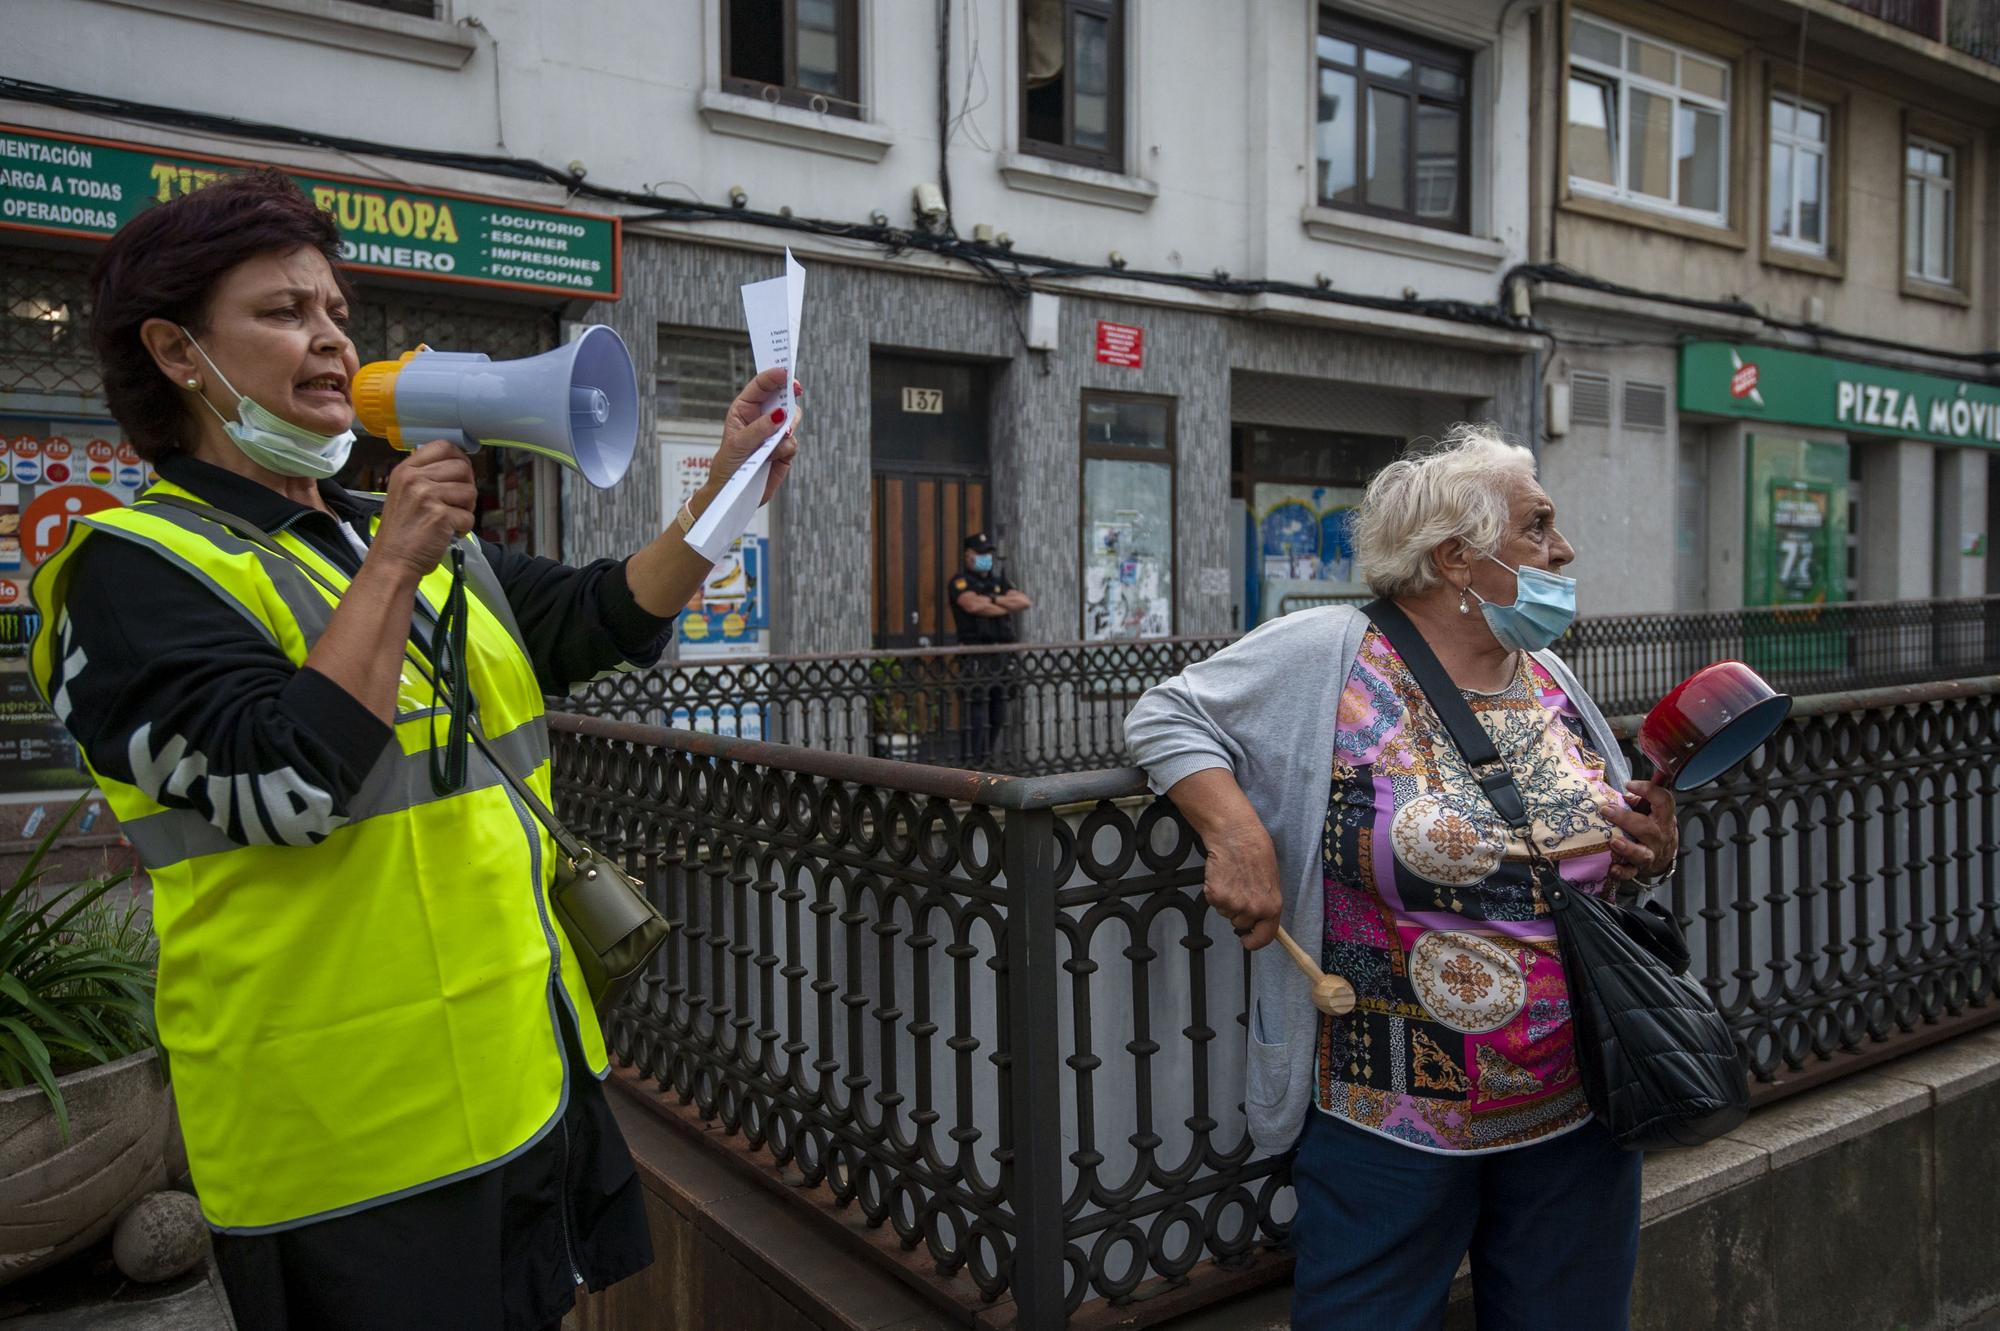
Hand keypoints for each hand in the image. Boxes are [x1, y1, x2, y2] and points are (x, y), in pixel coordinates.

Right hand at [368, 440, 476, 577]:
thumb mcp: (403, 492)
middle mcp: (415, 479)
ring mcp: (427, 496)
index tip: (460, 474)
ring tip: (449, 519)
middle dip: (466, 486)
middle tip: (455, 503)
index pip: (443, 446)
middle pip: (462, 467)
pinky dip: (463, 528)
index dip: (459, 458)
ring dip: (466, 508)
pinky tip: (447, 533)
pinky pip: (469, 516)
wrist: (392, 561)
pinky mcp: (441, 516)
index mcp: (406, 470)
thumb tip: (458, 465)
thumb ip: (424, 476)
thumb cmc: (402, 532)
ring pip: (470, 491)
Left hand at [710, 368, 801, 506]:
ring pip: (792, 419)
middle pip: (782, 397)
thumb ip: (759, 429)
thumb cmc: (728, 466)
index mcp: (745, 409)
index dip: (773, 376)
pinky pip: (793, 442)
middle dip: (789, 393)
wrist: (733, 493)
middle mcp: (762, 417)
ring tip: (780, 435)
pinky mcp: (784, 449)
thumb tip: (780, 415)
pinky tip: (772, 457)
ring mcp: (774, 433)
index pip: (761, 386)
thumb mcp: (738, 445)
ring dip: (788, 425)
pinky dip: (785, 448)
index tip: (784, 371)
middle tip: (796, 388)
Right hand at [1203, 821, 1283, 950]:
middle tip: (1239, 888)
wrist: (1235, 834)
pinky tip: (1222, 876)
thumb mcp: (1271, 881)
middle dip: (1238, 911)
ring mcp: (1234, 904)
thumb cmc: (1255, 851)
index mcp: (1272, 906)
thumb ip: (1266, 903)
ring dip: (1226, 900)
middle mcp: (1254, 909)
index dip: (1255, 942)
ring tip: (1232, 878)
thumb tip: (1260, 918)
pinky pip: (1213, 903)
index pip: (1265, 936)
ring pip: (1226, 913)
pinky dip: (1214, 892)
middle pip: (1241, 923)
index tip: (1247, 941)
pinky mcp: (1216, 897)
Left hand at [1603, 779, 1677, 884]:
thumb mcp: (1651, 811)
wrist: (1664, 855)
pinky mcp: (1640, 868)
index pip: (1664, 801)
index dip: (1649, 790)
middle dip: (1626, 819)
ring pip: (1642, 853)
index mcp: (1663, 818)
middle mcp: (1659, 836)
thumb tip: (1620, 795)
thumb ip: (1638, 802)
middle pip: (1647, 828)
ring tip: (1614, 841)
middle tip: (1607, 810)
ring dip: (1627, 848)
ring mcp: (1651, 853)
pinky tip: (1612, 868)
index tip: (1630, 784)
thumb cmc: (1653, 827)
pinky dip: (1622, 872)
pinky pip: (1631, 872)